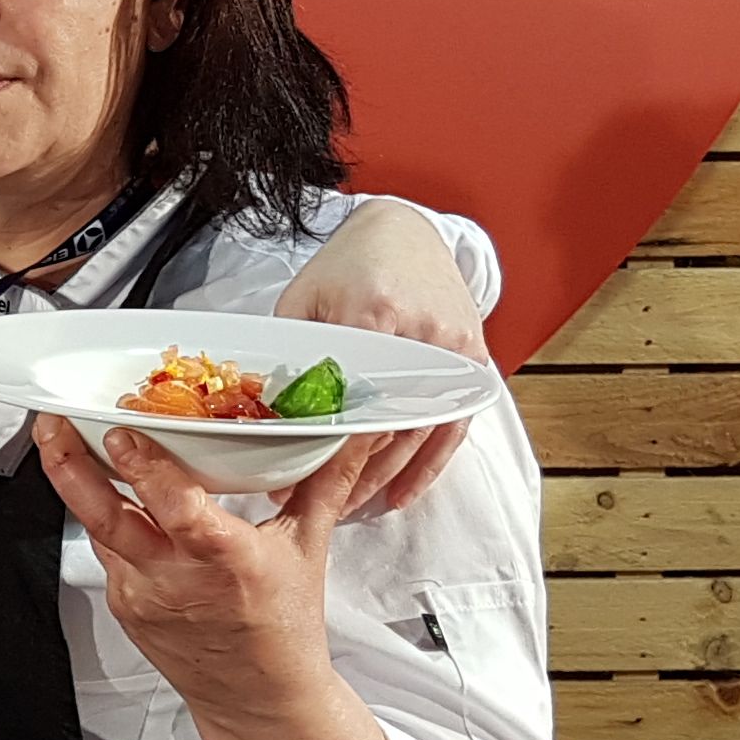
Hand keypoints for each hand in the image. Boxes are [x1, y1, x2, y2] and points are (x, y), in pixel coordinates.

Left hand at [36, 417, 397, 739]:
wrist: (259, 700)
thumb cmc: (284, 629)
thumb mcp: (308, 547)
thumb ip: (326, 479)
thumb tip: (354, 431)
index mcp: (228, 562)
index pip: (177, 509)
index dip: (146, 469)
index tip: (124, 430)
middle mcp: (176, 579)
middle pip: (106, 518)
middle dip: (71, 466)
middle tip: (54, 422)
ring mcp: (141, 594)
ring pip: (97, 529)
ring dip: (75, 482)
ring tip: (61, 436)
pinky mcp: (123, 605)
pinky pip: (105, 550)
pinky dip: (103, 515)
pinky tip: (100, 484)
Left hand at [277, 199, 485, 518]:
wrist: (407, 231)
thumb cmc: (350, 263)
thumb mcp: (303, 300)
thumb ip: (291, 353)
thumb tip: (269, 412)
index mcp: (373, 316)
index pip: (346, 402)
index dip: (319, 450)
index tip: (289, 481)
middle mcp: (420, 338)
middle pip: (382, 426)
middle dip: (344, 474)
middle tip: (309, 504)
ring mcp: (452, 353)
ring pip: (416, 435)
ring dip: (379, 479)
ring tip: (345, 508)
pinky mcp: (470, 363)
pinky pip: (451, 428)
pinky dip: (425, 468)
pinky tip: (398, 496)